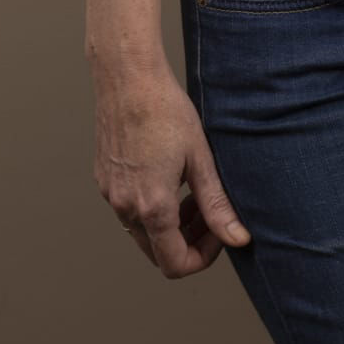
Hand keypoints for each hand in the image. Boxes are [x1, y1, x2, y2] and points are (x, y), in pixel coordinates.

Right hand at [90, 53, 251, 275]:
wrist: (128, 79)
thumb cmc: (166, 110)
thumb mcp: (200, 158)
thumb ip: (217, 205)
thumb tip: (238, 239)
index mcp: (152, 206)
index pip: (175, 264)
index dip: (203, 257)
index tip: (219, 232)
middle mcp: (125, 207)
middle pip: (158, 252)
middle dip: (188, 240)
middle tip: (210, 211)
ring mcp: (110, 195)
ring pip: (143, 231)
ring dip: (170, 225)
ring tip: (192, 192)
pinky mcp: (104, 180)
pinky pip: (129, 209)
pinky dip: (151, 206)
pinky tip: (169, 175)